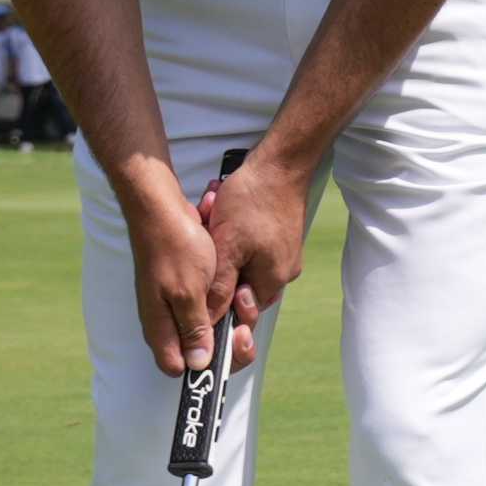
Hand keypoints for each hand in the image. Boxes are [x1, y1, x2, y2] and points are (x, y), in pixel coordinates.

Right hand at [118, 151, 242, 381]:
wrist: (162, 211)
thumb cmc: (175, 249)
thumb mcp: (190, 292)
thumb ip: (194, 329)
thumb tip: (198, 366)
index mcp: (162, 330)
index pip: (183, 369)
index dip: (211, 367)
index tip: (233, 342)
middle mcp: (166, 323)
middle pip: (201, 350)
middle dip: (228, 336)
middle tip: (243, 316)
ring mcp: (175, 307)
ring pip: (209, 327)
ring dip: (229, 314)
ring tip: (241, 295)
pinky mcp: (186, 291)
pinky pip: (209, 305)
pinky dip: (224, 297)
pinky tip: (237, 285)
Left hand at [199, 143, 320, 326]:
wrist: (281, 163)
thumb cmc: (253, 201)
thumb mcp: (226, 247)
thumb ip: (218, 289)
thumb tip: (209, 322)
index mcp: (271, 280)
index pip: (241, 313)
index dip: (218, 302)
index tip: (204, 280)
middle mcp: (281, 272)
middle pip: (238, 286)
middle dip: (216, 263)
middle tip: (207, 232)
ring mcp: (281, 254)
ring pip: (239, 262)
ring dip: (220, 244)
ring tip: (212, 214)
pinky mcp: (277, 237)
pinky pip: (247, 246)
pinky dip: (231, 232)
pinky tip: (220, 210)